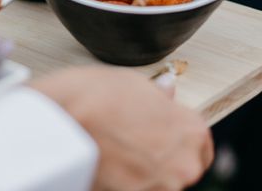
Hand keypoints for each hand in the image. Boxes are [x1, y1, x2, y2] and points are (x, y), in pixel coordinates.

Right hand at [31, 66, 212, 190]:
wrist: (61, 124)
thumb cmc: (94, 98)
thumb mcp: (132, 82)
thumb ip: (157, 94)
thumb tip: (166, 91)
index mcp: (191, 130)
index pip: (201, 144)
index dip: (178, 137)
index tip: (163, 134)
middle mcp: (183, 165)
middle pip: (180, 166)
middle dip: (159, 157)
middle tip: (130, 140)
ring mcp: (159, 188)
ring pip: (157, 182)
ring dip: (141, 172)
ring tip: (112, 151)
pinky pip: (135, 188)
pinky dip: (124, 181)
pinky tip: (105, 165)